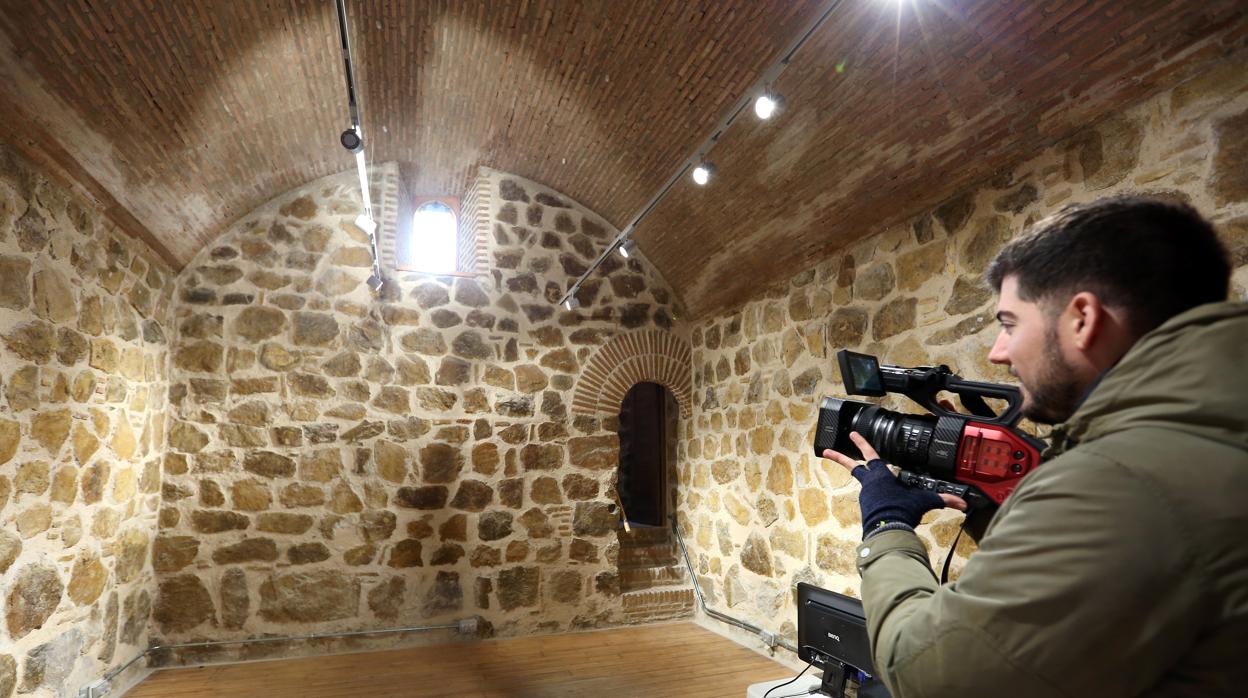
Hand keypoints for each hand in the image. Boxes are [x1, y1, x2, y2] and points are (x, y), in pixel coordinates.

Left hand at [823, 432, 966, 537]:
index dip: (862, 443)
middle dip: (839, 457)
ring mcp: (865, 495)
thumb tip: (963, 503)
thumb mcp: (923, 502)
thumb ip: (943, 500)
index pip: (870, 454)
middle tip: (827, 451)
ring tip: (876, 486)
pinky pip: (870, 499)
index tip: (852, 434)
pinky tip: (884, 505)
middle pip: (852, 466)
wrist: (887, 531)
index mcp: (880, 475)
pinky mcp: (866, 507)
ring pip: (864, 484)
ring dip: (867, 481)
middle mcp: (870, 483)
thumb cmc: (902, 511)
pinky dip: (876, 498)